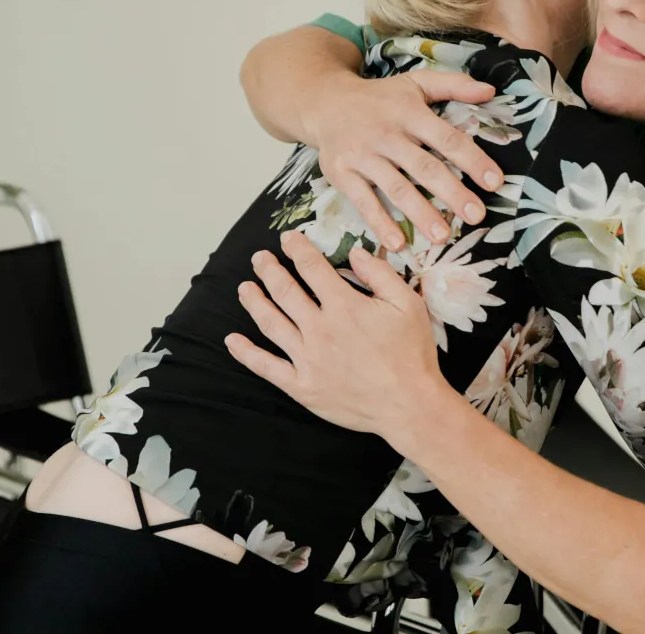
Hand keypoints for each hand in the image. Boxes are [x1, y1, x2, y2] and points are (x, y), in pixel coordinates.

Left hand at [225, 231, 447, 440]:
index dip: (297, 250)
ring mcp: (307, 359)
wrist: (409, 405)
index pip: (312, 268)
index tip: (287, 239)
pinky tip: (232, 341)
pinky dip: (246, 353)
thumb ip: (380, 274)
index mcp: (344, 306)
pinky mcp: (302, 387)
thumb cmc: (412, 354)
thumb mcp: (408, 305)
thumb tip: (356, 252)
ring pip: (271, 324)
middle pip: (285, 292)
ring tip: (244, 288)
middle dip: (269, 270)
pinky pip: (267, 367)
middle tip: (259, 258)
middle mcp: (319, 329)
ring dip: (254, 302)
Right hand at [306, 71, 502, 251]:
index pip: (447, 138)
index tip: (495, 182)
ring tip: (442, 236)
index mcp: (410, 113)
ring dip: (420, 213)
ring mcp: (363, 155)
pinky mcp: (341, 173)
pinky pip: (363, 201)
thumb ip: (453, 84)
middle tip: (476, 216)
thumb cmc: (379, 98)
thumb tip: (490, 91)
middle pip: (424, 167)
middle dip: (452, 193)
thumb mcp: (415, 83)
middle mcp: (387, 134)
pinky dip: (379, 222)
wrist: (323, 102)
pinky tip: (397, 243)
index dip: (472, 160)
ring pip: (396, 187)